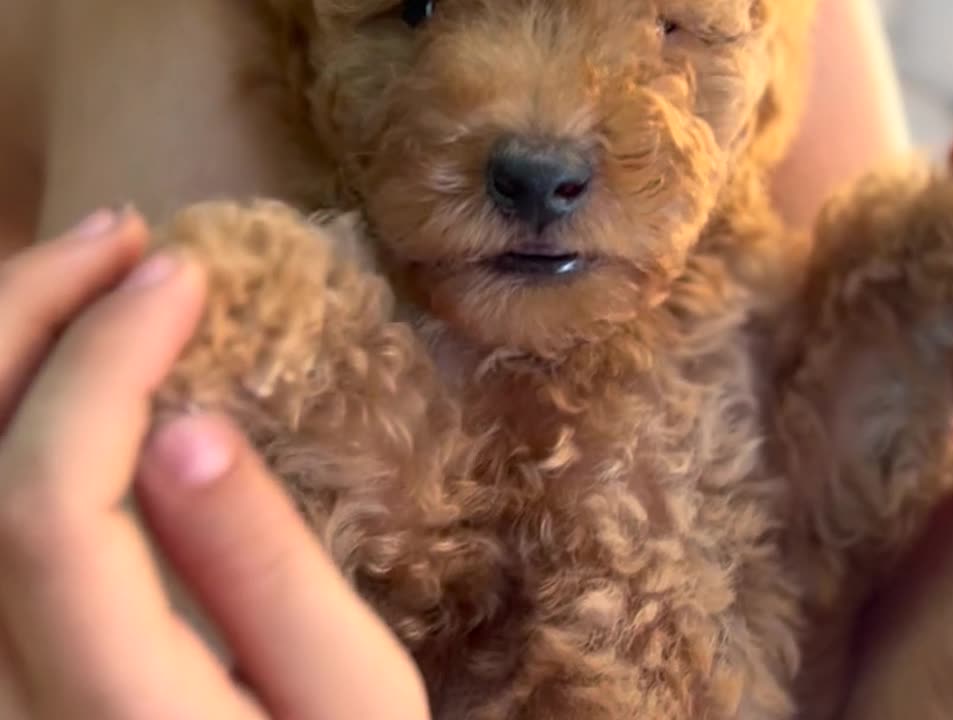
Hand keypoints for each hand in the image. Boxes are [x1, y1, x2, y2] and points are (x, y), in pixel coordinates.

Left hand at [0, 210, 428, 718]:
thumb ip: (263, 572)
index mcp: (106, 704)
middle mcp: (0, 690)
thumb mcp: (348, 692)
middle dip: (20, 319)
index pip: (43, 504)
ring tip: (90, 264)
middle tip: (121, 234)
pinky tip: (58, 351)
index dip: (100, 364)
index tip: (188, 274)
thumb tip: (182, 424)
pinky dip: (2, 401)